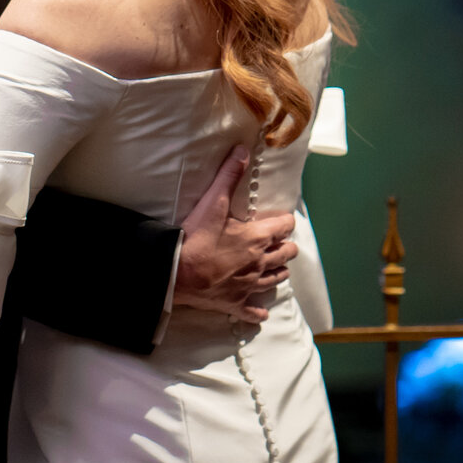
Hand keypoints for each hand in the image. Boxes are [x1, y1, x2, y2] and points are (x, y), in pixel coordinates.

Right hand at [171, 146, 297, 322]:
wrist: (175, 274)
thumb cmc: (195, 238)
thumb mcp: (213, 202)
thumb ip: (229, 175)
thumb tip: (243, 150)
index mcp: (258, 238)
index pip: (286, 227)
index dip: (284, 221)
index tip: (277, 219)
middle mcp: (260, 262)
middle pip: (287, 253)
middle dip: (284, 245)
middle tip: (273, 241)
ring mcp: (250, 285)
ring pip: (277, 278)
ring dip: (277, 270)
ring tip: (271, 265)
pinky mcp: (236, 302)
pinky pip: (254, 311)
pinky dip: (258, 310)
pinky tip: (259, 309)